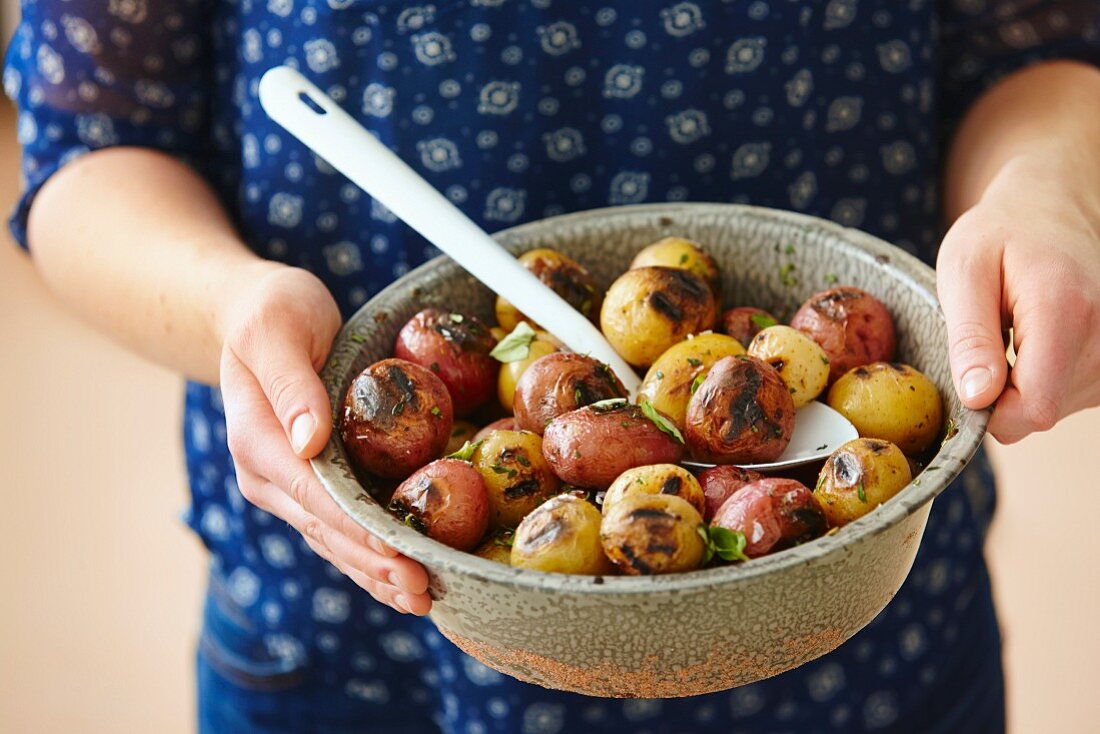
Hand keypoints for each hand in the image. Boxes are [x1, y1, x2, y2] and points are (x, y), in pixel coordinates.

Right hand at [218, 263, 431, 613]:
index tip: (397, 552)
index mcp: (257, 440)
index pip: (313, 495)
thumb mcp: (277, 328)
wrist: (256, 317)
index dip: (357, 528)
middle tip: (423, 591)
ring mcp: (287, 486)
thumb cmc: (272, 312)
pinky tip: (400, 581)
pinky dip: (370, 558)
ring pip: (333, 541)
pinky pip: (339, 530)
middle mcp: (268, 474)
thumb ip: (289, 382)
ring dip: (375, 574)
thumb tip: (308, 439)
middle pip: (326, 530)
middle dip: (374, 564)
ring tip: (421, 600)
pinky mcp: (309, 486)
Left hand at [938, 148, 1099, 442]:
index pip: (1035, 407)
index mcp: (1066, 311)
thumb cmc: (1000, 232)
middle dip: (1002, 393)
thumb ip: (969, 337)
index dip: (991, 412)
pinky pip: (1069, 395)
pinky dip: (1042, 377)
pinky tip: (1034, 337)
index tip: (968, 378)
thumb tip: (977, 398)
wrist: (1053, 206)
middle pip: (1042, 411)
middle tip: (989, 336)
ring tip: (1014, 329)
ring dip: (1022, 383)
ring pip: (1055, 408)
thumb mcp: (964, 270)